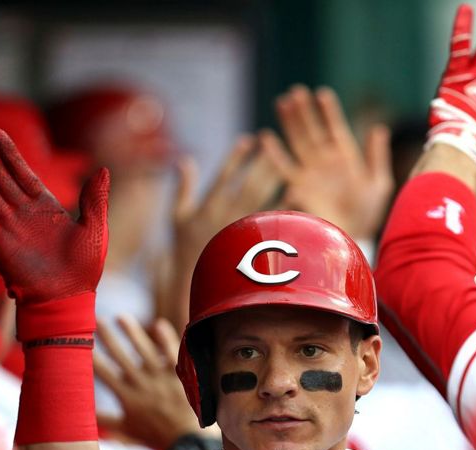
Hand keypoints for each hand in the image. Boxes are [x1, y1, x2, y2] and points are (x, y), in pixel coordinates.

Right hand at [0, 125, 108, 306]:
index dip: (9, 154)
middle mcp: (23, 215)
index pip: (22, 174)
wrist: (68, 301)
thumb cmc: (84, 270)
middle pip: (0, 177)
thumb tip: (103, 170)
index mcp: (45, 209)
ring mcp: (8, 227)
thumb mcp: (94, 229)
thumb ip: (95, 199)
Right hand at [93, 316, 199, 449]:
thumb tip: (82, 416)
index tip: (79, 342)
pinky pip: (172, 353)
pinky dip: (166, 338)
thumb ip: (105, 419)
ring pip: (144, 350)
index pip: (104, 373)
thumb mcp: (126, 428)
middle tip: (94, 320)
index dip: (91, 357)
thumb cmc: (155, 434)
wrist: (186, 440)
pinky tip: (158, 324)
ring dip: (132, 333)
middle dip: (107, 338)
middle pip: (121, 356)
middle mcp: (142, 385)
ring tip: (121, 317)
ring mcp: (161, 378)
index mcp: (127, 397)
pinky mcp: (179, 375)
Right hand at [159, 138, 284, 327]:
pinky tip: (297, 191)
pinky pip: (270, 221)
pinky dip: (284, 205)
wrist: (193, 283)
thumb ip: (183, 188)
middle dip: (259, 161)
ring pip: (261, 199)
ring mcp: (240, 229)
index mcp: (208, 206)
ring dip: (273, 177)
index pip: (224, 176)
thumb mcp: (178, 216)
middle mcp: (225, 215)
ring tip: (285, 159)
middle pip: (247, 183)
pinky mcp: (252, 243)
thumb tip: (185, 161)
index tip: (248, 141)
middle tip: (272, 140)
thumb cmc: (185, 248)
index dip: (236, 157)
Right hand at [265, 86, 391, 243]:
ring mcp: (310, 173)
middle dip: (304, 112)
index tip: (321, 94)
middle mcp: (324, 163)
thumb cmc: (366, 215)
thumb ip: (376, 156)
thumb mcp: (378, 184)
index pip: (335, 129)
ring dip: (290, 123)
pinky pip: (284, 168)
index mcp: (344, 159)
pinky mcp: (298, 187)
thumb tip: (378, 128)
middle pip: (312, 131)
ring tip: (282, 102)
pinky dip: (275, 154)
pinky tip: (266, 138)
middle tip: (295, 91)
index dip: (328, 112)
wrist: (349, 238)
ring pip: (298, 142)